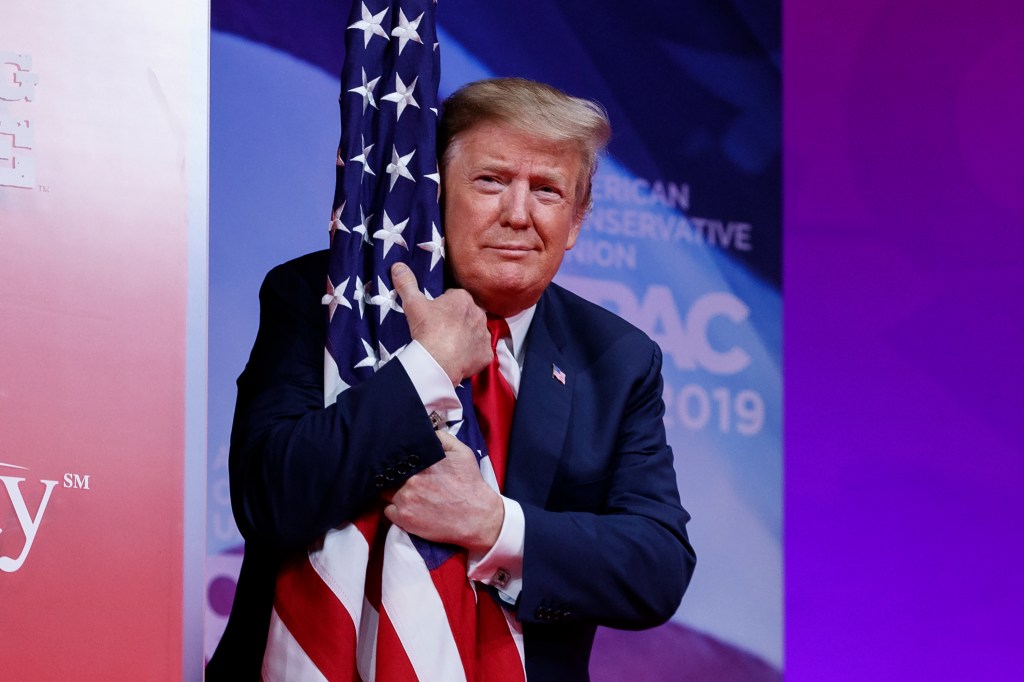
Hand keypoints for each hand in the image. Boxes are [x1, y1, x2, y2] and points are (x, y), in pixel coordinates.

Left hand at [382, 431, 503, 553]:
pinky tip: (406, 509)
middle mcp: (410, 479)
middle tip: (402, 480)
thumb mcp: (462, 453)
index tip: (399, 464)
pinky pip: (387, 511)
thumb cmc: (470, 484)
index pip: (396, 457)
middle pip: (389, 475)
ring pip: (384, 493)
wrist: (476, 517)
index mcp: (422, 462)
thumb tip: (426, 432)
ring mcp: (405, 499)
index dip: (396, 460)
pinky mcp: (404, 518)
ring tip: (404, 494)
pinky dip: (394, 510)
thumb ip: (442, 438)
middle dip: (394, 477)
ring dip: (392, 493)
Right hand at [391, 262, 491, 384]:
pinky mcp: (486, 353)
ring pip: (475, 332)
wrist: (437, 361)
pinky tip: (459, 358)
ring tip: (449, 346)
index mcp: (463, 298)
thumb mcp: (413, 304)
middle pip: (467, 314)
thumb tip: (397, 266)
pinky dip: (472, 355)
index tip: (434, 316)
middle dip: (457, 320)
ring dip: (466, 336)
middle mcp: (479, 313)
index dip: (443, 306)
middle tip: (441, 331)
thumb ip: (407, 283)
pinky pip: (480, 352)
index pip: (454, 297)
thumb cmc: (427, 329)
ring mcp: (484, 334)